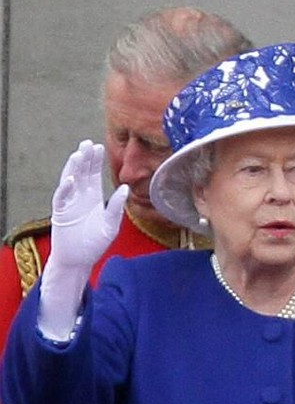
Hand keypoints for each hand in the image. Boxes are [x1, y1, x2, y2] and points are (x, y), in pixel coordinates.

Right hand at [49, 140, 127, 269]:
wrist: (79, 260)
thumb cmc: (95, 243)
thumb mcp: (111, 225)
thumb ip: (117, 207)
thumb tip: (126, 188)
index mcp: (93, 197)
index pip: (94, 174)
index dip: (95, 161)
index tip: (99, 146)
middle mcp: (80, 197)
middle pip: (82, 173)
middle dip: (84, 158)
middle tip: (88, 143)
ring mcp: (69, 203)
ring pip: (70, 181)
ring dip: (73, 168)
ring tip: (79, 155)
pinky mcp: (60, 212)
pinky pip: (61, 197)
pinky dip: (65, 188)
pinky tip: (72, 179)